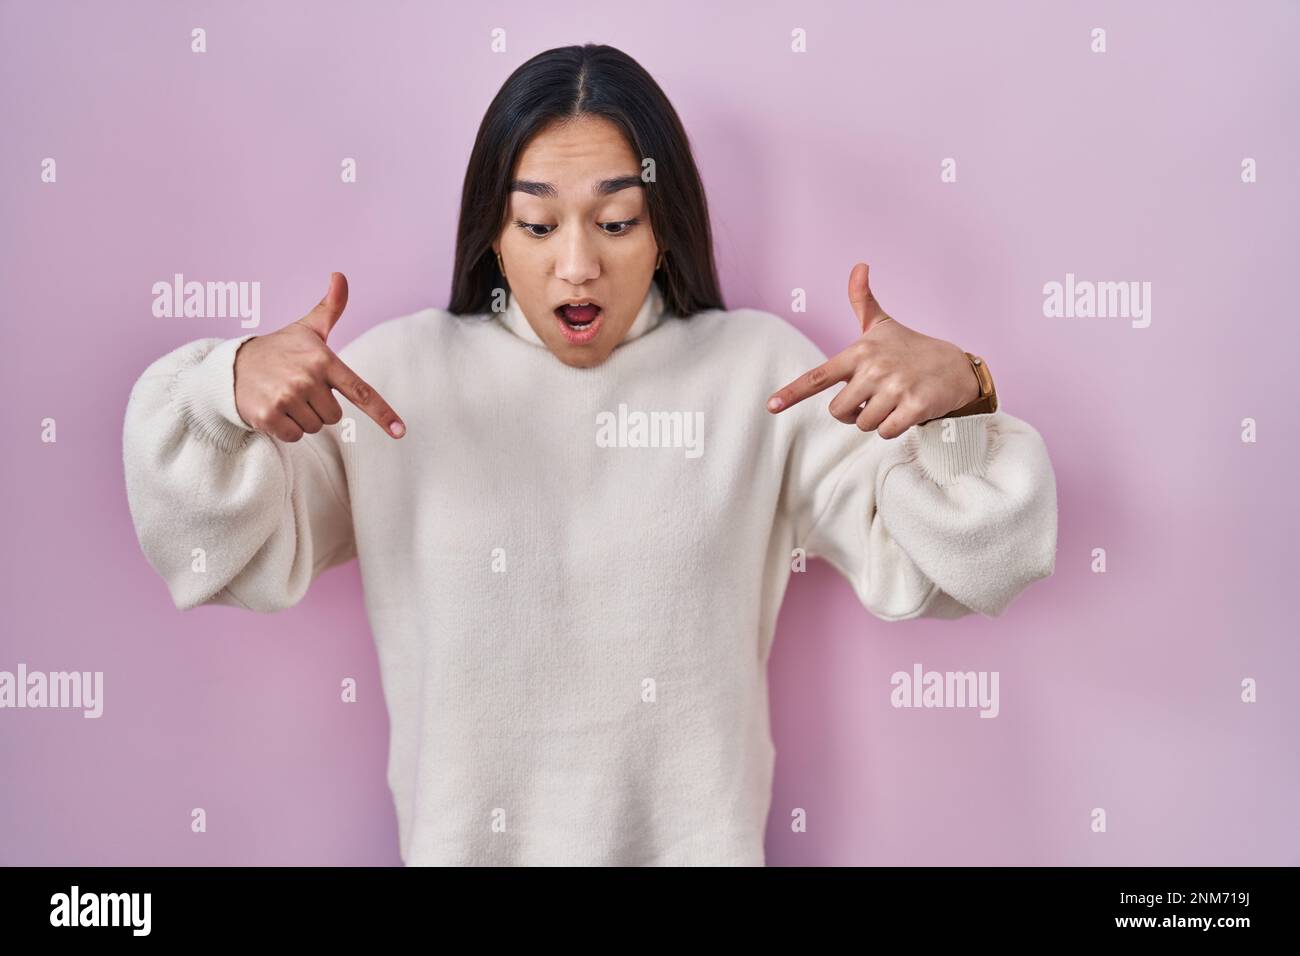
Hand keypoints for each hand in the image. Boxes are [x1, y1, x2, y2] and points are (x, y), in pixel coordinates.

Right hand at [233, 272, 405, 441]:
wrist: (231, 365)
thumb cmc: (279, 348)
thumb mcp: (307, 328)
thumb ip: (330, 307)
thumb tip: (340, 276)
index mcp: (322, 360)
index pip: (359, 391)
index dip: (382, 413)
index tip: (400, 431)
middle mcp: (306, 379)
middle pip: (334, 416)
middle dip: (320, 407)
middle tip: (299, 389)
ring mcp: (287, 398)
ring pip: (315, 427)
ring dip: (302, 418)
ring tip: (285, 397)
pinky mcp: (269, 416)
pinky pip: (294, 436)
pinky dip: (286, 429)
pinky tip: (274, 409)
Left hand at [765, 263, 980, 438]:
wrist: (956, 367)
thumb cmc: (911, 348)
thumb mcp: (883, 324)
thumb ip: (862, 301)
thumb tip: (859, 265)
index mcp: (859, 353)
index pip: (819, 376)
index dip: (792, 392)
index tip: (771, 406)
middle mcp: (874, 369)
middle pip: (839, 411)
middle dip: (851, 414)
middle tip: (870, 402)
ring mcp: (895, 388)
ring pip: (863, 424)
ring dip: (874, 421)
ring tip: (892, 402)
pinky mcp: (914, 406)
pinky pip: (885, 432)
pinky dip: (892, 429)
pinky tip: (904, 413)